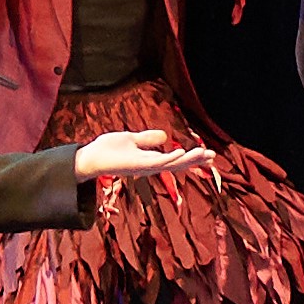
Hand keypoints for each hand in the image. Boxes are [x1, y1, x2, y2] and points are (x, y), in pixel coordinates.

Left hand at [72, 127, 215, 179]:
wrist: (91, 157)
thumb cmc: (108, 150)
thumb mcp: (132, 139)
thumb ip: (147, 139)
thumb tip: (165, 136)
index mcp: (150, 159)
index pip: (175, 159)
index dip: (191, 157)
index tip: (207, 154)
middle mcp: (151, 166)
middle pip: (178, 164)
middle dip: (195, 161)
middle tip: (213, 157)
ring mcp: (146, 166)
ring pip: (172, 163)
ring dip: (189, 159)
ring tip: (205, 155)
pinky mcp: (139, 165)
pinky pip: (159, 161)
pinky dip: (171, 158)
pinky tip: (183, 153)